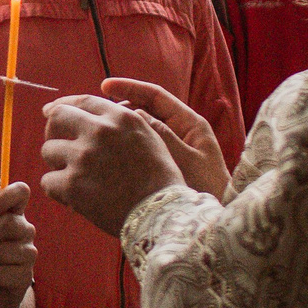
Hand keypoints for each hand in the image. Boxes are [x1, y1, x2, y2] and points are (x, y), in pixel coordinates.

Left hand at [40, 95, 185, 235]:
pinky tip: (71, 197)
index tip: (51, 111)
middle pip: (57, 117)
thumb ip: (121, 124)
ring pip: (48, 150)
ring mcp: (84, 157)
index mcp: (121, 118)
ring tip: (72, 177)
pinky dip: (57, 190)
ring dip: (56, 163)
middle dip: (52, 129)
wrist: (161, 214)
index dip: (63, 105)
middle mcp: (100, 131)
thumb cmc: (159, 181)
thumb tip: (91, 119)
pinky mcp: (72, 185)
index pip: (82, 101)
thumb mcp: (148, 139)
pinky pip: (47, 181)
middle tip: (56, 144)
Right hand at [97, 78, 230, 197]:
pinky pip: (139, 147)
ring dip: (119, 127)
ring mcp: (171, 147)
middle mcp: (180, 130)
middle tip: (94, 111)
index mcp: (190, 123)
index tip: (106, 86)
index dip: (130, 88)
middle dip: (120, 106)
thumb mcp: (184, 159)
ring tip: (96, 130)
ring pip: (140, 129)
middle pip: (145, 109)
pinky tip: (105, 151)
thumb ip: (161, 134)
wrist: (213, 221)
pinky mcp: (161, 163)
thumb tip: (134, 112)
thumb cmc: (207, 189)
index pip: (156, 96)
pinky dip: (124, 145)